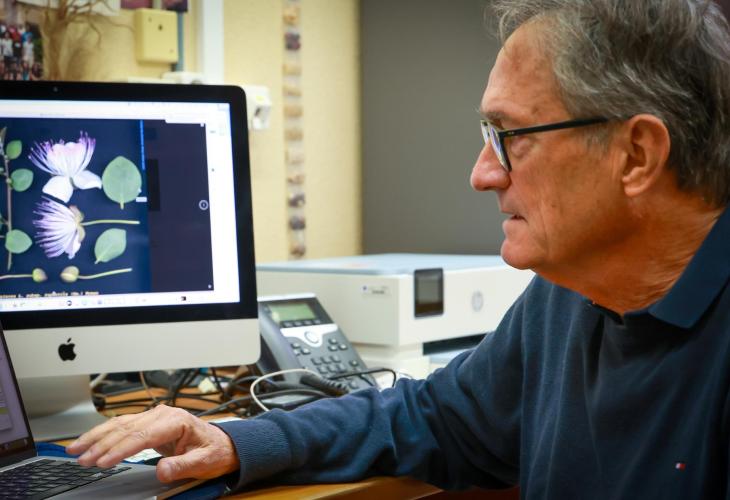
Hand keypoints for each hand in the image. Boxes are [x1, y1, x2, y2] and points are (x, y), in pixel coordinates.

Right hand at [66, 405, 239, 482]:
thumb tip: (162, 470)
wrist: (223, 444)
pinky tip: (89, 441)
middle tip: (81, 459)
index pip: (142, 435)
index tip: (103, 461)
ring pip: (120, 424)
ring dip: (96, 437)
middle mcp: (163, 414)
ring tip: (75, 450)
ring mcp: (155, 417)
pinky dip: (104, 434)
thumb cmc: (215, 451)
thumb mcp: (204, 462)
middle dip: (101, 444)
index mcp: (176, 421)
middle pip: (126, 428)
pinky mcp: (150, 423)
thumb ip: (183, 466)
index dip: (120, 449)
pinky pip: (123, 426)